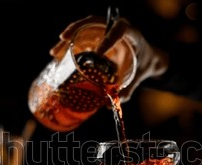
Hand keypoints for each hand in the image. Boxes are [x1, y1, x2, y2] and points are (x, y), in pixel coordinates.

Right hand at [49, 15, 168, 101]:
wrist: (147, 56)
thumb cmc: (144, 63)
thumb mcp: (139, 75)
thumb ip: (128, 89)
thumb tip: (110, 106)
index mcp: (131, 34)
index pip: (119, 29)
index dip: (108, 38)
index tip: (99, 52)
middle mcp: (115, 28)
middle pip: (94, 21)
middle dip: (77, 28)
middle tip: (64, 38)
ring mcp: (104, 31)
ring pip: (83, 28)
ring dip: (67, 39)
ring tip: (54, 52)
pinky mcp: (97, 36)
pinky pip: (80, 37)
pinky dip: (68, 45)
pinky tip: (57, 55)